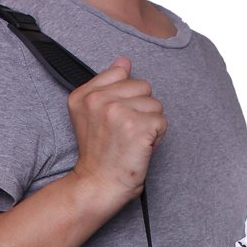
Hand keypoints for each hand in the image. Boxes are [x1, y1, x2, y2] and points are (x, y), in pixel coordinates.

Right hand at [67, 56, 166, 210]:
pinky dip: (156, 138)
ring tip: (132, 142)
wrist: (97, 186)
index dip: (125, 97)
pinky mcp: (137, 127)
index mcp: (84, 95)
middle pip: (143, 86)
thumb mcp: (90, 116)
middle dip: (140, 110)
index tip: (112, 120)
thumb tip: (124, 60)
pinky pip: (162, 122)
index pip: (122, 72)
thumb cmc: (98, 156)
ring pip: (155, 104)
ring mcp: (118, 112)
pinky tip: (139, 149)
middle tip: (124, 134)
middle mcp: (98, 100)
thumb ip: (106, 85)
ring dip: (149, 125)